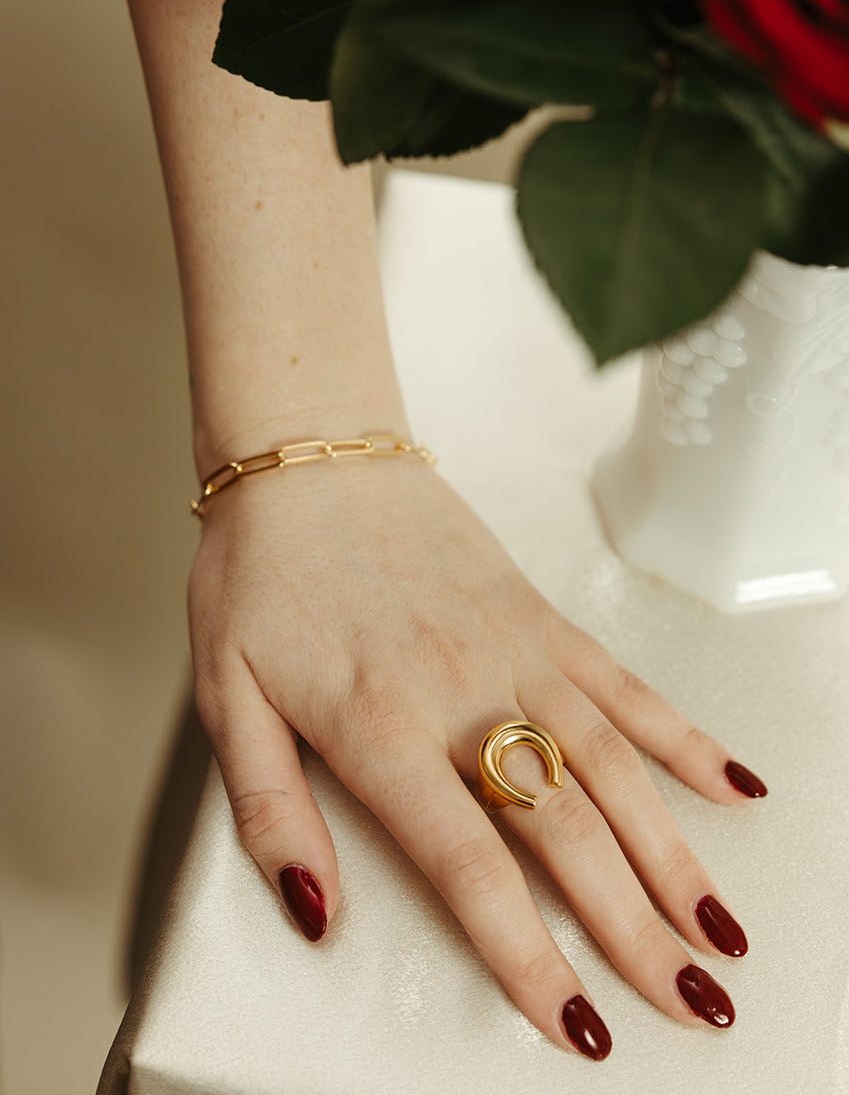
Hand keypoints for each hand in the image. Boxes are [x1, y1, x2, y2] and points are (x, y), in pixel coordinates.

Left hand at [188, 459, 764, 1059]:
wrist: (308, 457)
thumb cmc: (259, 576)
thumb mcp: (225, 695)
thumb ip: (269, 810)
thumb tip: (314, 913)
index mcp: (379, 728)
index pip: (470, 866)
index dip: (529, 955)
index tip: (579, 1022)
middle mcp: (462, 695)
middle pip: (565, 828)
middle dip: (632, 927)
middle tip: (694, 1000)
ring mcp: (513, 650)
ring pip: (613, 766)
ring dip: (674, 852)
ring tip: (720, 928)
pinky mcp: (539, 615)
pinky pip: (625, 683)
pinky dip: (684, 737)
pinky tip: (733, 785)